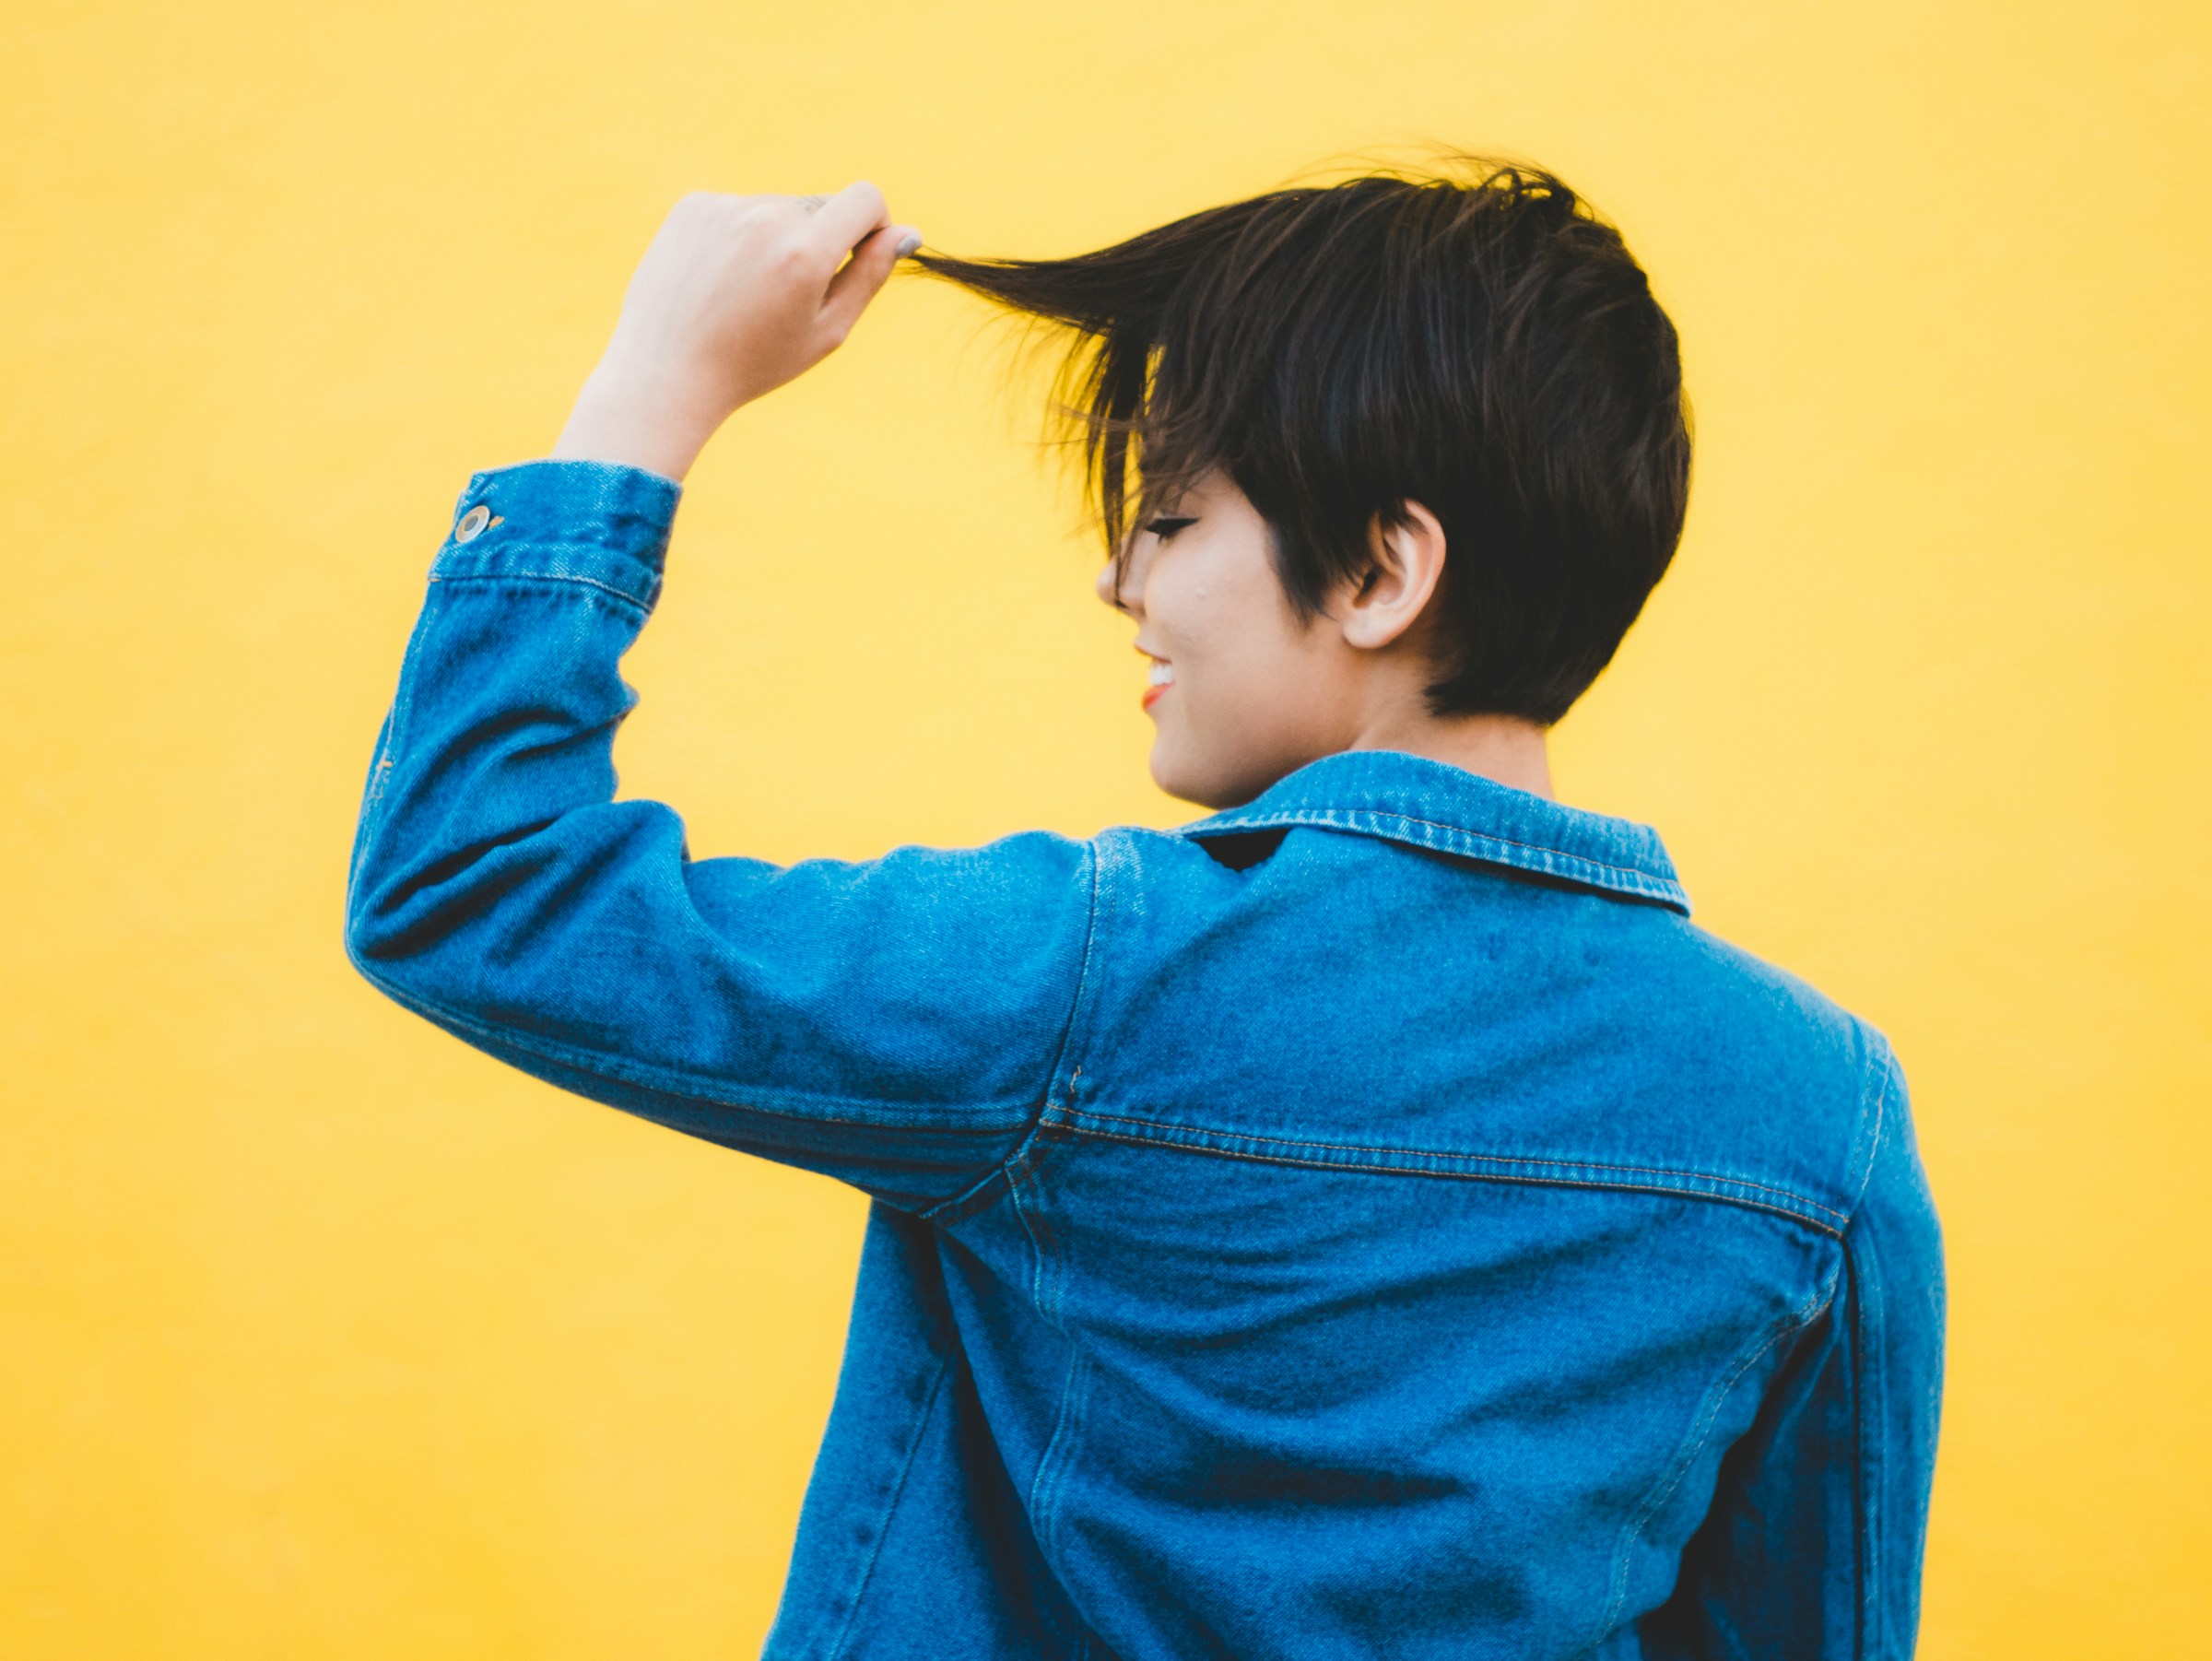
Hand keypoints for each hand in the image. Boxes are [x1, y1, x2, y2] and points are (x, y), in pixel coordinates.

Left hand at [552, 183, 918, 480]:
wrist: (666, 373)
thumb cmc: (755, 363)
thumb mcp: (826, 330)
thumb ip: (870, 275)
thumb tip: (906, 231)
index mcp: (806, 253)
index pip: (866, 198)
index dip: (874, 224)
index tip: (860, 254)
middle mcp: (766, 219)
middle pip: (821, 206)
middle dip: (820, 241)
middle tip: (788, 297)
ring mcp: (726, 208)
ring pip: (778, 208)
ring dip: (776, 241)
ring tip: (746, 294)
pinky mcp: (694, 206)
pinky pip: (739, 209)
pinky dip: (739, 238)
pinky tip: (718, 280)